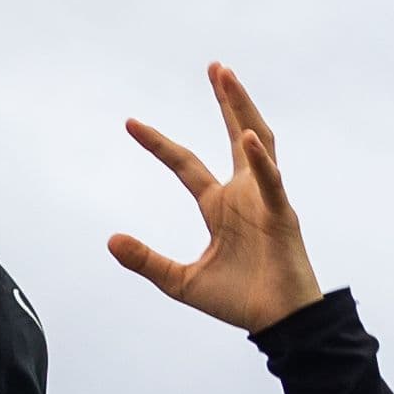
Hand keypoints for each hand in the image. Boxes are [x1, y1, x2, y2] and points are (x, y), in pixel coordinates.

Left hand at [108, 65, 322, 334]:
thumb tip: (110, 241)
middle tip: (216, 68)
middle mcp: (244, 195)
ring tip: (228, 78)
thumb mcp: (181, 282)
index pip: (185, 164)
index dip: (159, 144)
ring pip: (258, 143)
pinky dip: (261, 160)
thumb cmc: (239, 301)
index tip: (129, 122)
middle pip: (234, 135)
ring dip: (242, 109)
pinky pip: (272, 183)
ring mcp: (266, 200)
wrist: (279, 325)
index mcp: (219, 206)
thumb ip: (147, 261)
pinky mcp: (283, 216)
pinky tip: (246, 137)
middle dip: (226, 101)